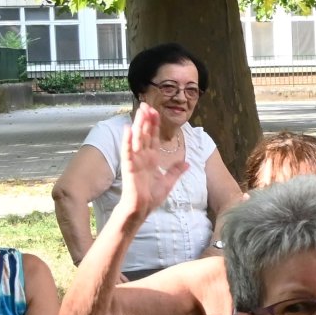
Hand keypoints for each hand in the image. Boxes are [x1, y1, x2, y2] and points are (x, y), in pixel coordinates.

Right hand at [121, 102, 189, 222]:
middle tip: (146, 104)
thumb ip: (176, 171)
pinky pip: (128, 152)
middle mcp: (142, 157)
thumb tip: (188, 163)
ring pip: (137, 139)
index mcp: (151, 159)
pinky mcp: (130, 168)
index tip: (156, 111)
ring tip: (140, 111)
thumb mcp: (168, 182)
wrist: (141, 209)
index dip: (154, 125)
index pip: (152, 137)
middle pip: (144, 134)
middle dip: (145, 119)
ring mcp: (135, 161)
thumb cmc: (151, 197)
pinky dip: (127, 141)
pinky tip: (127, 130)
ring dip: (138, 125)